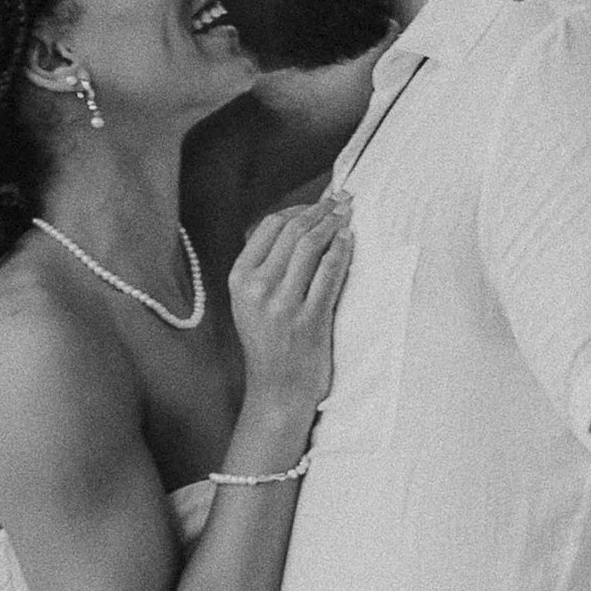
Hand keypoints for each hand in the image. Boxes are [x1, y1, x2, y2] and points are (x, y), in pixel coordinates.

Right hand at [225, 194, 351, 423]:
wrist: (277, 390)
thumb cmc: (269, 342)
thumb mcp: (250, 302)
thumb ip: (264, 266)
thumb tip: (296, 224)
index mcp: (239, 279)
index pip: (270, 226)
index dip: (300, 208)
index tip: (320, 203)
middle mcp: (257, 288)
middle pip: (293, 231)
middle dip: (322, 209)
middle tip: (343, 199)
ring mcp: (283, 304)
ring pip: (311, 246)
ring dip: (334, 223)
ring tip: (349, 214)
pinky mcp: (309, 319)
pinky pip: (330, 273)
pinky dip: (342, 251)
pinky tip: (350, 241)